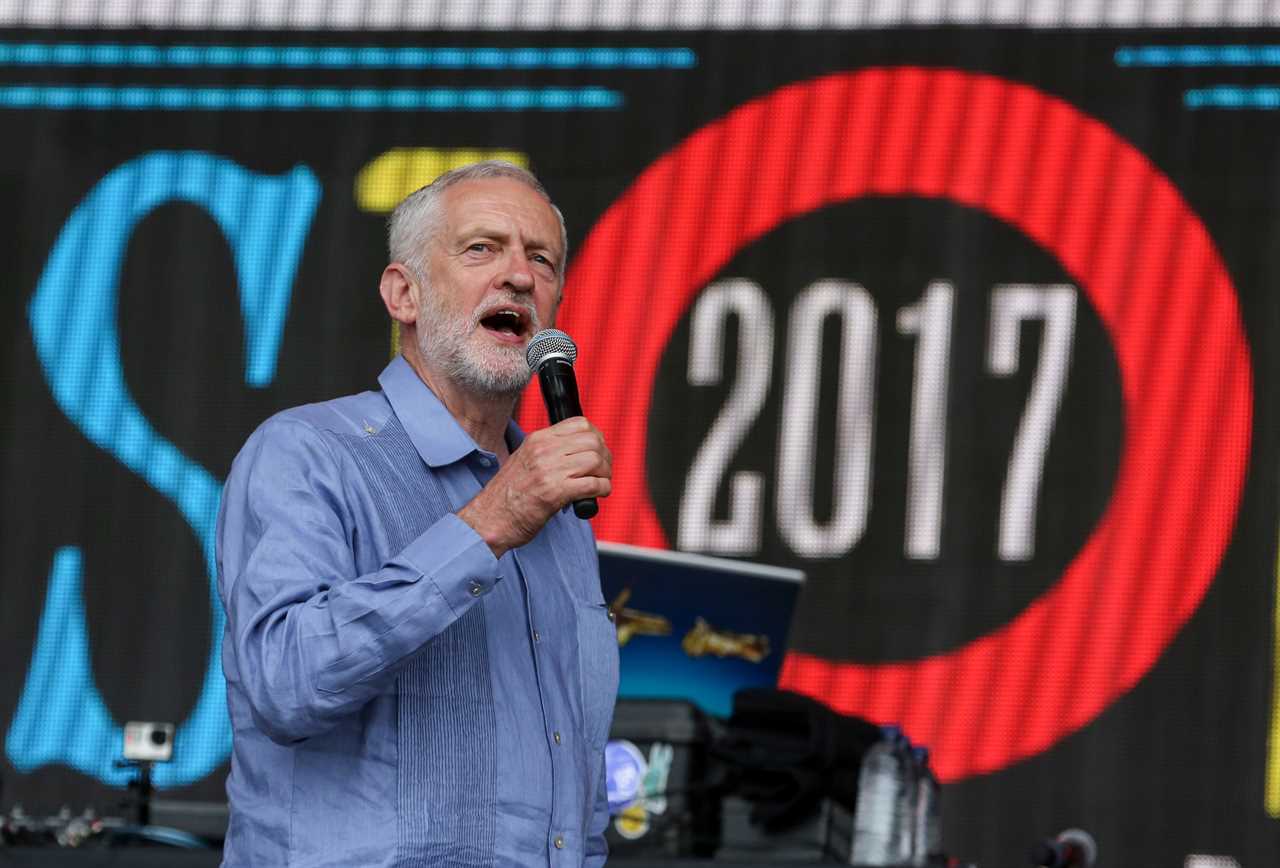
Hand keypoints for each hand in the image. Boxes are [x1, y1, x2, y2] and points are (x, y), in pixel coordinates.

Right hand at [457, 416, 611, 557]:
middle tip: (602, 471)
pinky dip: (602, 490)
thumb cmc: (507, 496)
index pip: (580, 423)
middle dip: (605, 457)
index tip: (597, 452)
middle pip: (593, 440)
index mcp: (537, 440)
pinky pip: (593, 484)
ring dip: (605, 474)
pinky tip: (597, 496)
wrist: (489, 520)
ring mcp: (549, 470)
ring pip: (596, 460)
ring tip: (600, 484)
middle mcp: (543, 450)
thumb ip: (549, 452)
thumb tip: (579, 451)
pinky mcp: (555, 493)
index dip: (596, 437)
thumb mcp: (525, 461)